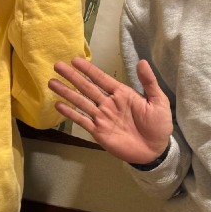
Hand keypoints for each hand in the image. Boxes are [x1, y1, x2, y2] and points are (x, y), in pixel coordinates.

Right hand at [48, 57, 171, 164]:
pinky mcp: (98, 132)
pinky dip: (71, 113)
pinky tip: (58, 105)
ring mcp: (102, 117)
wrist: (155, 151)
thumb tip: (142, 61)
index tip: (75, 60)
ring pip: (81, 102)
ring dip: (66, 92)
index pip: (102, 78)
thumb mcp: (158, 101)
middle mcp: (108, 103)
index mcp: (122, 94)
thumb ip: (149, 83)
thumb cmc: (158, 125)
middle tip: (57, 66)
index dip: (88, 69)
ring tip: (52, 83)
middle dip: (72, 77)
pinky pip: (82, 121)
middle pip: (87, 87)